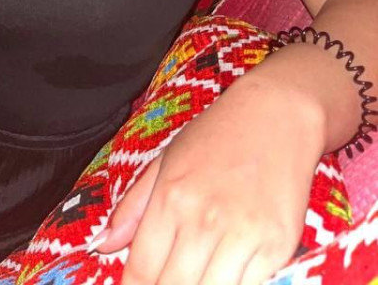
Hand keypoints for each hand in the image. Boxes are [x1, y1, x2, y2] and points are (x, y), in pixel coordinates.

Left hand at [92, 79, 326, 284]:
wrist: (276, 114)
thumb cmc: (217, 136)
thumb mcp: (166, 160)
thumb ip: (133, 207)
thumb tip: (104, 245)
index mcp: (171, 197)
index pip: (142, 269)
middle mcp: (205, 219)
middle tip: (166, 278)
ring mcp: (243, 235)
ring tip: (193, 275)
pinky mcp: (277, 246)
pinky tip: (226, 272)